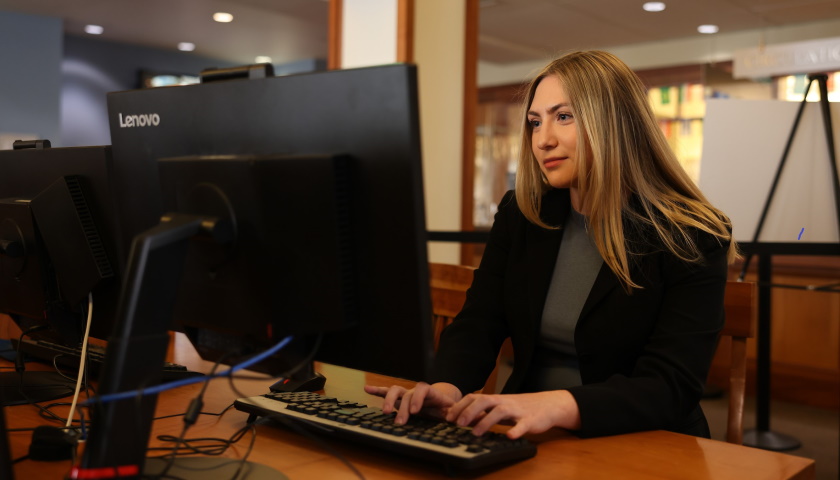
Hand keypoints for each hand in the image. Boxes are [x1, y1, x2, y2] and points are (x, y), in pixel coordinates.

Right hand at [364, 382, 461, 424]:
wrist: (446, 404)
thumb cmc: (450, 410)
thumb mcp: (454, 412)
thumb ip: (454, 414)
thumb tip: (456, 419)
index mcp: (432, 393)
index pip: (423, 389)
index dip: (417, 398)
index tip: (415, 411)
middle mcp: (417, 392)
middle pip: (406, 393)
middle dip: (401, 407)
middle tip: (400, 422)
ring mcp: (408, 394)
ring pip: (395, 391)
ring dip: (388, 400)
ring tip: (384, 411)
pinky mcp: (401, 399)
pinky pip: (388, 393)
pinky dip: (378, 391)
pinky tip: (367, 388)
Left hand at [445, 390, 580, 438]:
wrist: (548, 405)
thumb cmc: (521, 407)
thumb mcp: (500, 407)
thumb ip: (483, 412)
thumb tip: (462, 418)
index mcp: (496, 399)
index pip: (474, 398)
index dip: (460, 406)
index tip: (449, 417)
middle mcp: (504, 402)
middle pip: (484, 401)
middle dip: (469, 411)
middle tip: (458, 424)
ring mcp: (517, 410)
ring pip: (500, 412)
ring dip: (486, 422)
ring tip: (476, 433)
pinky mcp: (530, 420)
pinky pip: (523, 425)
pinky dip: (516, 430)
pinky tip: (510, 436)